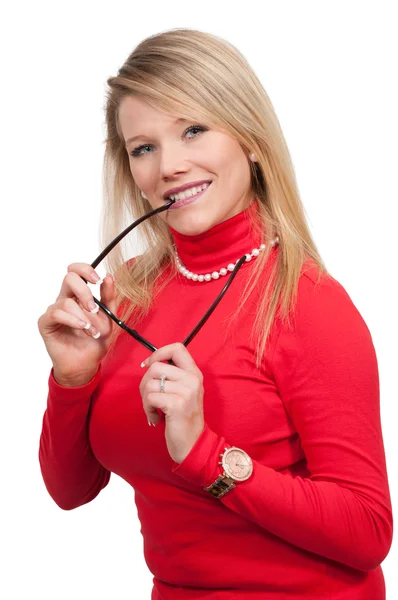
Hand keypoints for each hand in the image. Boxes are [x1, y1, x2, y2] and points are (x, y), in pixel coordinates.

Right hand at [37, 263, 118, 386]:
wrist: (86, 364)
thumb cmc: (95, 341)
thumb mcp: (109, 318)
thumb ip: (109, 298)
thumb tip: (109, 276)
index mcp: (79, 295)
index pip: (76, 271)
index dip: (85, 269)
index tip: (97, 280)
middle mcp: (65, 300)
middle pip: (69, 278)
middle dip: (85, 292)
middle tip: (94, 309)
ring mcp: (55, 311)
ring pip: (66, 301)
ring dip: (83, 317)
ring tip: (93, 331)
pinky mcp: (46, 323)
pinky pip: (56, 313)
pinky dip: (73, 321)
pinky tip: (83, 329)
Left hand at [139, 343, 204, 463]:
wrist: (194, 444)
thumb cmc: (184, 419)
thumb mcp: (185, 392)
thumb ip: (173, 377)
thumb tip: (149, 364)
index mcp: (194, 373)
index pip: (177, 348)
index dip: (158, 353)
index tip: (148, 365)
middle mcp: (193, 379)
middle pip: (156, 367)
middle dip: (145, 383)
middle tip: (150, 399)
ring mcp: (186, 391)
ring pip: (150, 383)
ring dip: (145, 400)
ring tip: (153, 411)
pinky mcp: (177, 404)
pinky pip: (150, 398)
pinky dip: (147, 409)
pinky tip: (155, 418)